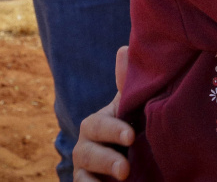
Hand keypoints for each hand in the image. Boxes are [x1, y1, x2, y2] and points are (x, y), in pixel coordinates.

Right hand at [73, 46, 133, 180]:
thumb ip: (127, 85)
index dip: (113, 129)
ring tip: (124, 176)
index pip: (100, 124)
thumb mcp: (131, 110)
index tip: (131, 136)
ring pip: (84, 170)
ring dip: (101, 173)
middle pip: (88, 149)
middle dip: (106, 157)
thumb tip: (124, 48)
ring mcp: (85, 167)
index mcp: (99, 124)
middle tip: (126, 167)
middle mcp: (87, 145)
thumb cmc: (131, 129)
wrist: (133, 164)